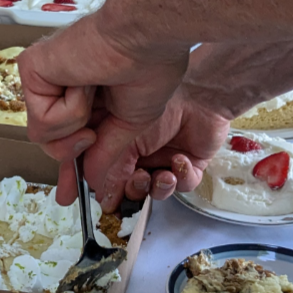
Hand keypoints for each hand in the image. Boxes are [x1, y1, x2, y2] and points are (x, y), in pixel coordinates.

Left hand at [16, 13, 189, 208]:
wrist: (148, 36)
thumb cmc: (149, 66)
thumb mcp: (129, 123)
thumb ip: (106, 151)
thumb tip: (92, 180)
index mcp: (81, 95)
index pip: (65, 139)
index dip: (69, 167)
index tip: (67, 197)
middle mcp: (57, 85)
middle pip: (50, 142)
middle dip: (72, 151)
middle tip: (92, 131)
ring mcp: (42, 77)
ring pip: (44, 136)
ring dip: (77, 123)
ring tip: (93, 91)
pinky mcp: (30, 70)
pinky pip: (43, 120)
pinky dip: (71, 110)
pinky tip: (84, 82)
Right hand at [103, 88, 231, 204]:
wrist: (201, 93)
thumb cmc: (160, 101)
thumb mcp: (120, 133)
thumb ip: (101, 162)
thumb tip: (99, 194)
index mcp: (118, 145)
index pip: (101, 174)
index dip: (97, 188)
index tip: (91, 199)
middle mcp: (139, 155)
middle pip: (127, 188)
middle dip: (133, 189)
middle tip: (139, 179)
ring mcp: (164, 161)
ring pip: (154, 191)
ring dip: (157, 188)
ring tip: (163, 175)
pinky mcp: (189, 166)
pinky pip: (183, 186)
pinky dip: (182, 178)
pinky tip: (180, 161)